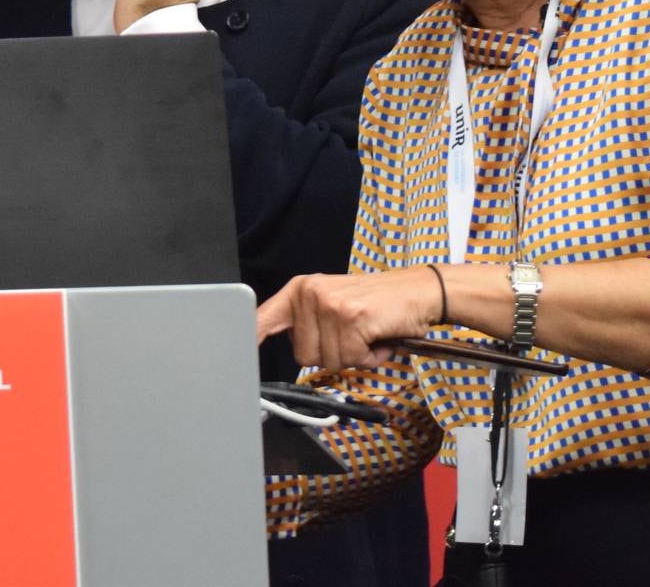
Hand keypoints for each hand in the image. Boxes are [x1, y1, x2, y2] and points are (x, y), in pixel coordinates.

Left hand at [256, 267, 443, 370]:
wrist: (419, 292)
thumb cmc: (378, 304)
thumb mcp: (333, 305)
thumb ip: (307, 325)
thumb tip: (289, 350)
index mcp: (301, 290)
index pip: (263, 319)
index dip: (246, 341)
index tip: (230, 357)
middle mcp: (310, 293)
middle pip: (303, 356)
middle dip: (333, 354)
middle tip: (355, 334)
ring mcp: (330, 304)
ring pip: (330, 361)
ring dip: (355, 356)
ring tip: (369, 333)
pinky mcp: (351, 318)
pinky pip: (352, 359)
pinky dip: (370, 356)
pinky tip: (379, 336)